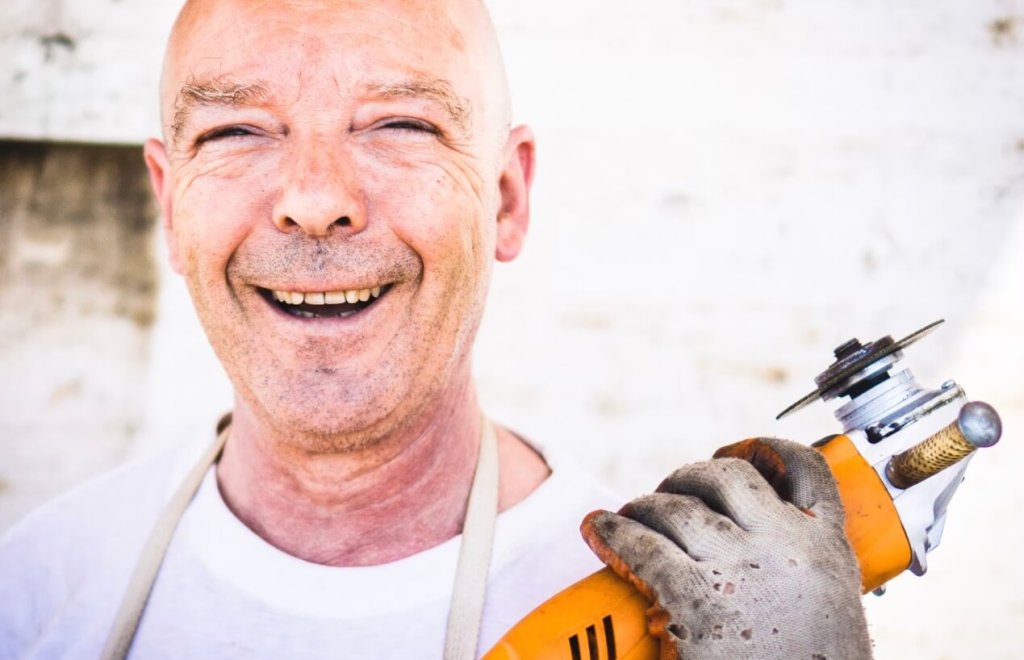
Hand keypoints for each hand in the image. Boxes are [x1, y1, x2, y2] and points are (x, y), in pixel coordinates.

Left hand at [581, 438, 871, 659]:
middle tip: (667, 500)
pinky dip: (614, 533)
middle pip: (727, 476)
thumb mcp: (828, 615)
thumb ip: (799, 576)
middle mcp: (788, 547)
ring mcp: (742, 570)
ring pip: (678, 507)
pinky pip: (644, 546)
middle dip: (689, 478)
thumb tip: (744, 550)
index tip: (732, 454)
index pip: (806, 468)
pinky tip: (598, 531)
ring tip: (628, 519)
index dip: (764, 449)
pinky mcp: (697, 601)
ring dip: (645, 506)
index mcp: (830, 551)